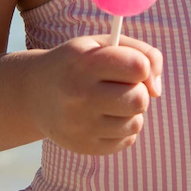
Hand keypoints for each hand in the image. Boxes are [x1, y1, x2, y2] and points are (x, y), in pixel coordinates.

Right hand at [31, 34, 162, 155]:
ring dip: (131, 111)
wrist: (34, 94)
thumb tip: (156, 90)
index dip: (142, 66)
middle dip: (138, 90)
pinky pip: (127, 140)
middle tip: (121, 86)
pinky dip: (122, 129)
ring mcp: (80, 125)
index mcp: (84, 62)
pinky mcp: (84, 147)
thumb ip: (141, 52)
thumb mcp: (102, 44)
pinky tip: (104, 118)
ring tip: (111, 102)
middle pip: (139, 98)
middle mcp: (79, 95)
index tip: (131, 66)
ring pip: (136, 122)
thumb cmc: (77, 64)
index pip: (138, 66)